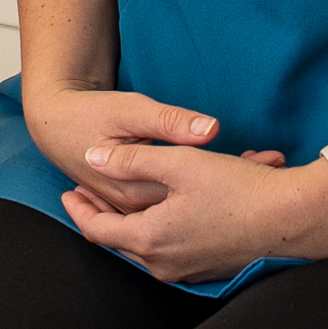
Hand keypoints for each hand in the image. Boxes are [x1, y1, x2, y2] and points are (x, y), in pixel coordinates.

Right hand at [23, 84, 271, 214]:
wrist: (55, 124)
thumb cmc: (91, 115)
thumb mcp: (134, 111)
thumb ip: (172, 123)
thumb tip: (210, 129)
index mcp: (139, 195)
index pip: (199, 196)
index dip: (238, 177)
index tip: (268, 163)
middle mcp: (141, 216)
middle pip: (200, 208)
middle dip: (240, 182)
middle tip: (272, 160)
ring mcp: (139, 217)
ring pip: (193, 211)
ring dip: (227, 187)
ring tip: (263, 163)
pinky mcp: (139, 207)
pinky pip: (178, 209)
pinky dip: (206, 192)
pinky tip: (231, 168)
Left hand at [62, 148, 327, 284]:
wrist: (294, 219)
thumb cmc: (238, 189)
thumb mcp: (179, 164)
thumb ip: (130, 160)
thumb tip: (91, 158)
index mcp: (150, 240)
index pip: (97, 230)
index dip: (79, 208)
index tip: (68, 190)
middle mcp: (164, 265)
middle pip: (120, 239)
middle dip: (104, 213)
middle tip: (89, 189)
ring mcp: (188, 270)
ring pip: (150, 241)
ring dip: (140, 215)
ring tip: (133, 189)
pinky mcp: (209, 268)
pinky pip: (176, 244)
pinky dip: (169, 222)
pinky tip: (178, 200)